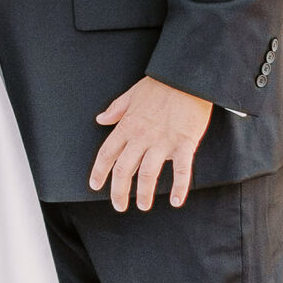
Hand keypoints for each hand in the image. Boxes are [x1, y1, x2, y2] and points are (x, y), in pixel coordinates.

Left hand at [91, 76, 212, 211]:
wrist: (186, 77)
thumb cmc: (160, 85)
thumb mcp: (131, 95)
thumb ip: (115, 110)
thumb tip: (100, 119)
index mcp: (127, 125)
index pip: (107, 153)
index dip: (99, 172)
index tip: (95, 186)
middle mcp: (142, 136)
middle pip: (124, 170)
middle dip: (119, 191)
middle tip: (119, 205)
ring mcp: (163, 141)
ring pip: (148, 173)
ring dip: (144, 193)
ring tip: (144, 206)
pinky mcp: (184, 143)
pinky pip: (181, 169)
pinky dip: (179, 187)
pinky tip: (176, 201)